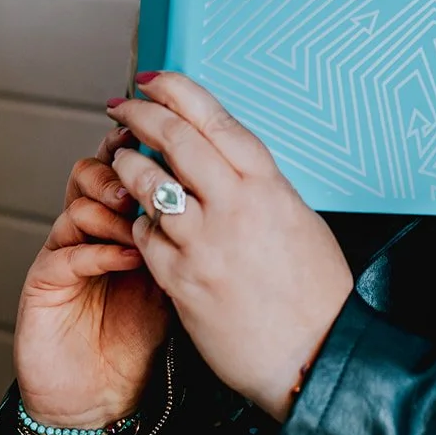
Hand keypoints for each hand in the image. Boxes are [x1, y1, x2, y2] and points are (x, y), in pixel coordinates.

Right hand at [13, 124, 169, 427]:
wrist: (104, 401)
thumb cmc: (143, 338)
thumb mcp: (177, 279)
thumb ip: (189, 237)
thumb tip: (229, 195)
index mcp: (120, 222)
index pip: (124, 169)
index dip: (142, 152)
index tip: (170, 140)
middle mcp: (88, 231)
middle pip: (92, 173)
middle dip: (120, 168)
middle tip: (148, 177)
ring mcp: (62, 255)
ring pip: (76, 207)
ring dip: (112, 208)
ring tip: (142, 218)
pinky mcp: (42, 286)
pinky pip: (65, 254)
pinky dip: (99, 250)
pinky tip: (130, 257)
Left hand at [108, 71, 353, 421]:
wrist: (311, 355)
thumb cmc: (314, 292)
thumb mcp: (298, 219)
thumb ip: (259, 188)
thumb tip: (226, 165)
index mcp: (268, 184)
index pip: (213, 119)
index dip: (176, 91)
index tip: (152, 79)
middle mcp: (234, 205)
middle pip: (174, 139)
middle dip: (139, 114)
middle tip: (120, 106)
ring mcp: (204, 242)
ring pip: (147, 185)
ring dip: (127, 165)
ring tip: (121, 160)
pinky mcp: (180, 279)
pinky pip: (144, 236)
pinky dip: (139, 223)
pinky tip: (142, 222)